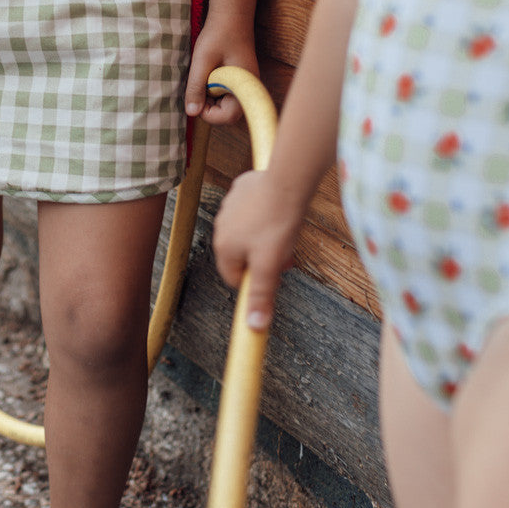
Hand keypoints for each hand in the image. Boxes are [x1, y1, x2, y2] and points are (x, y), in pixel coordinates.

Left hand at [182, 18, 260, 125]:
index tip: (196, 99)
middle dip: (209, 104)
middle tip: (198, 85)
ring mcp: (245, 84)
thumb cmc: (218, 35)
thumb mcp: (202, 62)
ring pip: (226, 102)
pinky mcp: (240, 78)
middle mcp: (249, 89)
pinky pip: (227, 92)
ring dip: (210, 95)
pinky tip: (209, 72)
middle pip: (228, 112)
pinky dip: (214, 87)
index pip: (229, 117)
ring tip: (203, 75)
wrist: (231, 14)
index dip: (209, 114)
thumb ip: (196, 87)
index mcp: (245, 87)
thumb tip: (191, 112)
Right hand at [213, 167, 298, 330]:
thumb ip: (261, 295)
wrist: (287, 182)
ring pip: (248, 232)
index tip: (274, 274)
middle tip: (284, 254)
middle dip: (263, 259)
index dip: (257, 280)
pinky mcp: (241, 189)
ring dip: (264, 238)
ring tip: (284, 232)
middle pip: (242, 255)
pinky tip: (279, 212)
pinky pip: (251, 210)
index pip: (235, 277)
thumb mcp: (270, 265)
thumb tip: (255, 326)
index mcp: (223, 247)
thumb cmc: (278, 222)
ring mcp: (229, 205)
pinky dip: (264, 215)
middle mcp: (221, 226)